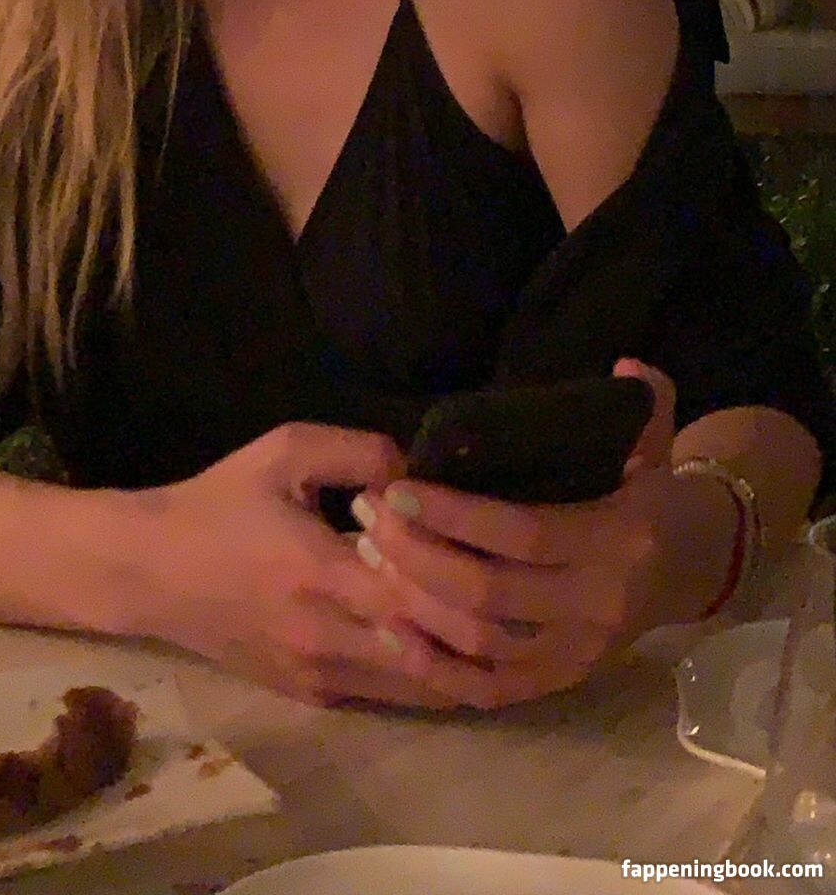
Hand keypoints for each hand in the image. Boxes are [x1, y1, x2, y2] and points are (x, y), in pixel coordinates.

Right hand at [115, 422, 553, 708]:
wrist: (147, 572)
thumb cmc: (218, 502)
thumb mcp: (284, 450)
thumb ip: (359, 450)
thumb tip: (420, 472)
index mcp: (318, 571)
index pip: (419, 595)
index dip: (467, 581)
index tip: (501, 553)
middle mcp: (325, 637)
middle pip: (433, 654)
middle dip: (484, 634)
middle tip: (525, 602)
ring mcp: (318, 676)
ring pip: (420, 689)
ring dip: (467, 665)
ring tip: (513, 634)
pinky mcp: (311, 697)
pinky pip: (389, 696)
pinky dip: (429, 679)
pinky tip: (459, 652)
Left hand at [349, 361, 676, 708]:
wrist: (688, 570)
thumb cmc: (649, 494)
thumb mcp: (656, 442)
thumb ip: (645, 400)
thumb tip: (625, 366)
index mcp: (618, 541)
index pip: (524, 533)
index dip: (456, 515)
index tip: (397, 487)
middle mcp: (597, 607)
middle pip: (489, 594)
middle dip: (417, 555)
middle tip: (368, 516)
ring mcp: (576, 655)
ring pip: (479, 643)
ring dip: (413, 602)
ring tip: (367, 553)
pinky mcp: (557, 685)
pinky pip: (486, 690)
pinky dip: (433, 667)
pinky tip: (388, 626)